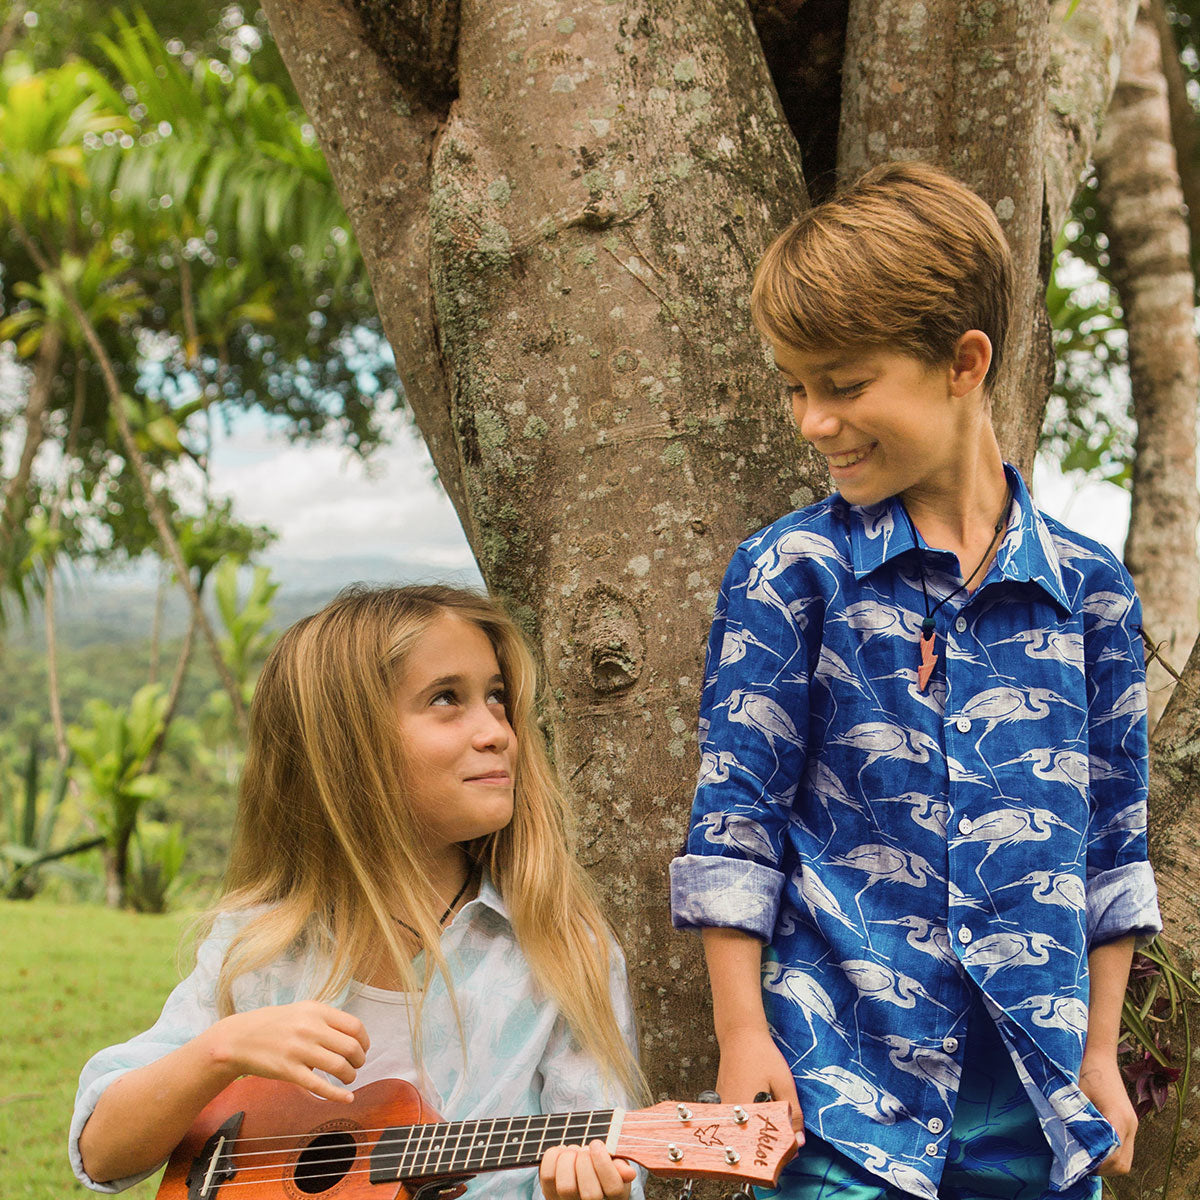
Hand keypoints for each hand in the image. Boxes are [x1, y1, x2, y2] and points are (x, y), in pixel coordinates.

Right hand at [201, 1001, 369, 1102]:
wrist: (239, 1038)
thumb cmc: (274, 1025)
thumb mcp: (302, 1010)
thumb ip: (326, 1020)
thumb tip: (353, 1036)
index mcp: (316, 1010)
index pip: (354, 1026)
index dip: (364, 1041)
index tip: (363, 1049)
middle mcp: (310, 1028)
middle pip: (351, 1047)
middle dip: (359, 1060)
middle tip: (356, 1066)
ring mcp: (299, 1050)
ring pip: (339, 1066)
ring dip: (350, 1076)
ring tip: (347, 1078)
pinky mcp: (288, 1071)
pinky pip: (320, 1086)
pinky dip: (338, 1095)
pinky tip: (347, 1098)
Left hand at [539, 1141, 636, 1199]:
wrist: (580, 1167)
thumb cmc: (601, 1164)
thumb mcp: (616, 1163)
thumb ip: (620, 1165)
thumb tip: (629, 1173)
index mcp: (614, 1196)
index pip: (613, 1188)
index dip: (604, 1164)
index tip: (597, 1144)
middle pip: (590, 1193)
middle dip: (586, 1163)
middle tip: (585, 1148)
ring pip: (566, 1187)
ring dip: (569, 1160)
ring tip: (574, 1150)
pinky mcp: (549, 1193)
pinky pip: (547, 1176)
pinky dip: (553, 1156)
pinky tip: (562, 1152)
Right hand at [715, 1026, 804, 1139]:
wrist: (740, 1034)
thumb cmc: (762, 1056)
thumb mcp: (784, 1084)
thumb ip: (792, 1114)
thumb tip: (798, 1142)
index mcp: (744, 1113)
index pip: (761, 1146)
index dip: (778, 1152)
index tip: (791, 1150)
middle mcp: (728, 1115)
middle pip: (751, 1143)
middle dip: (770, 1144)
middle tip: (786, 1138)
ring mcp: (723, 1110)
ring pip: (744, 1134)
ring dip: (760, 1134)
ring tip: (775, 1125)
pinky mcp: (722, 1104)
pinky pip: (738, 1123)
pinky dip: (751, 1124)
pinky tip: (762, 1115)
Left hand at [1079, 1052, 1136, 1174]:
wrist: (1098, 1053)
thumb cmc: (1084, 1070)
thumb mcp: (1075, 1095)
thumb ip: (1075, 1120)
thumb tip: (1067, 1146)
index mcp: (1119, 1118)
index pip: (1113, 1156)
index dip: (1096, 1164)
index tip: (1077, 1162)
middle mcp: (1131, 1124)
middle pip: (1123, 1164)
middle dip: (1102, 1168)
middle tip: (1080, 1163)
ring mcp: (1132, 1123)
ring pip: (1125, 1158)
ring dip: (1107, 1163)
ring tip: (1085, 1156)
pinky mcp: (1129, 1121)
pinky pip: (1124, 1147)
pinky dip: (1111, 1153)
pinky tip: (1093, 1146)